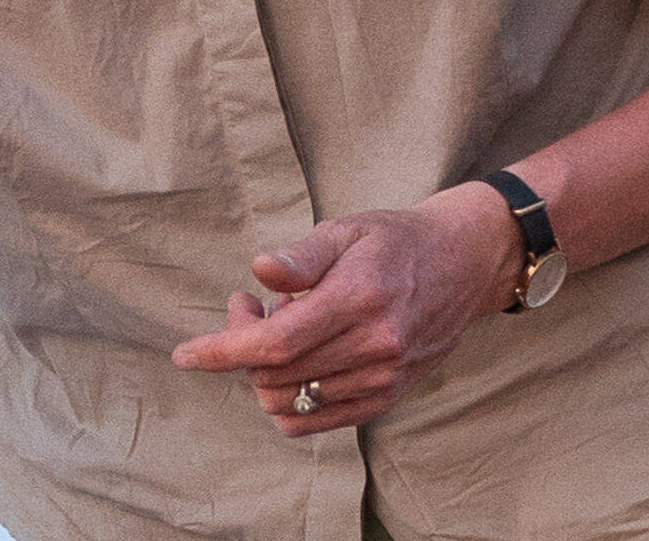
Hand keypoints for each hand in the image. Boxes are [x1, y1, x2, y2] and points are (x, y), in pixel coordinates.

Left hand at [170, 183, 521, 436]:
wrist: (463, 264)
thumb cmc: (395, 239)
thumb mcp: (347, 229)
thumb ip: (301, 257)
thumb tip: (259, 271)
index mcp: (358, 299)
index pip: (276, 343)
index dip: (223, 351)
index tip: (186, 354)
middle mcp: (373, 347)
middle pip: (278, 375)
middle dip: (240, 346)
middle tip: (248, 305)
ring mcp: (382, 378)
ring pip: (293, 402)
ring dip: (265, 371)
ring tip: (280, 325)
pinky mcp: (387, 397)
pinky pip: (318, 420)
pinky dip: (288, 399)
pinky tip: (293, 360)